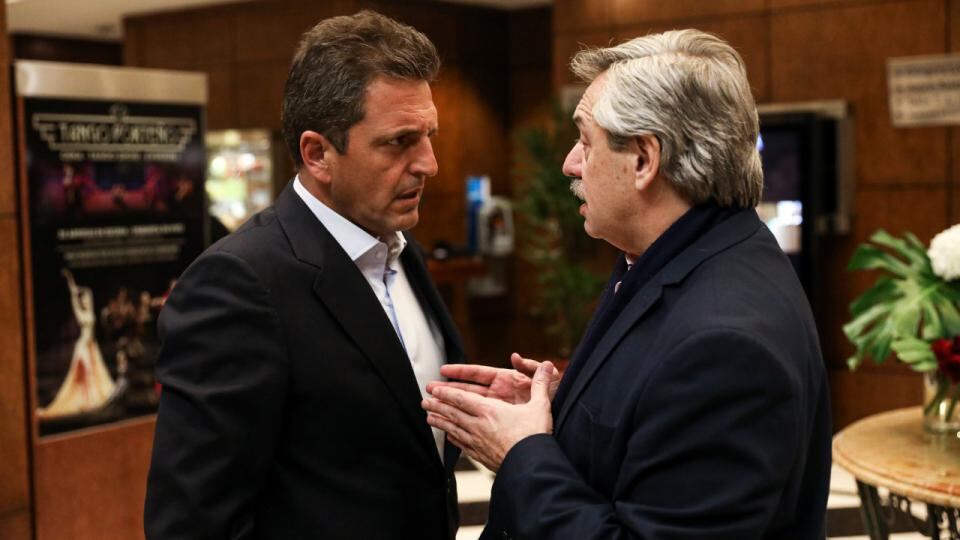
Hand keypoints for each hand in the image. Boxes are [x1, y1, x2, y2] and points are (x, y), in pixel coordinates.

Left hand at [422, 361, 556, 471]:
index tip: (433, 389)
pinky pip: (462, 445)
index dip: (446, 392)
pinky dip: (453, 439)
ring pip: (453, 429)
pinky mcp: (481, 456)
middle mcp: (479, 425)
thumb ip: (541, 384)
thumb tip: (549, 365)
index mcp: (490, 410)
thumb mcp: (540, 406)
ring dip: (439, 422)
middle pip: (452, 413)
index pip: (461, 398)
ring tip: (428, 418)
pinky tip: (449, 437)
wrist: (532, 466)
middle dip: (437, 405)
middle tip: (424, 401)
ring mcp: (478, 442)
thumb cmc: (535, 435)